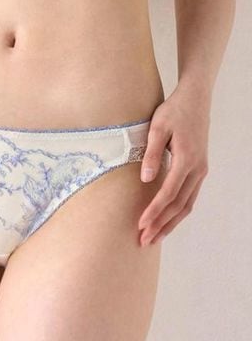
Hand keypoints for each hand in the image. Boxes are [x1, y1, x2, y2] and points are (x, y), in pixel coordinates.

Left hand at [138, 85, 209, 245]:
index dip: (154, 212)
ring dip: (170, 223)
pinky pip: (190, 197)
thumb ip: (152, 154)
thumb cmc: (174, 111)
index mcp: (187, 160)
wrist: (195, 99)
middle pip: (179, 206)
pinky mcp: (198, 169)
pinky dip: (178, 212)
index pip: (168, 194)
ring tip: (155, 237)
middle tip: (144, 241)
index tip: (140, 225)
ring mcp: (200, 171)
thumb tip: (145, 179)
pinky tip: (167, 220)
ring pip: (187, 205)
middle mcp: (197, 169)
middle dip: (161, 225)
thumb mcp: (158, 128)